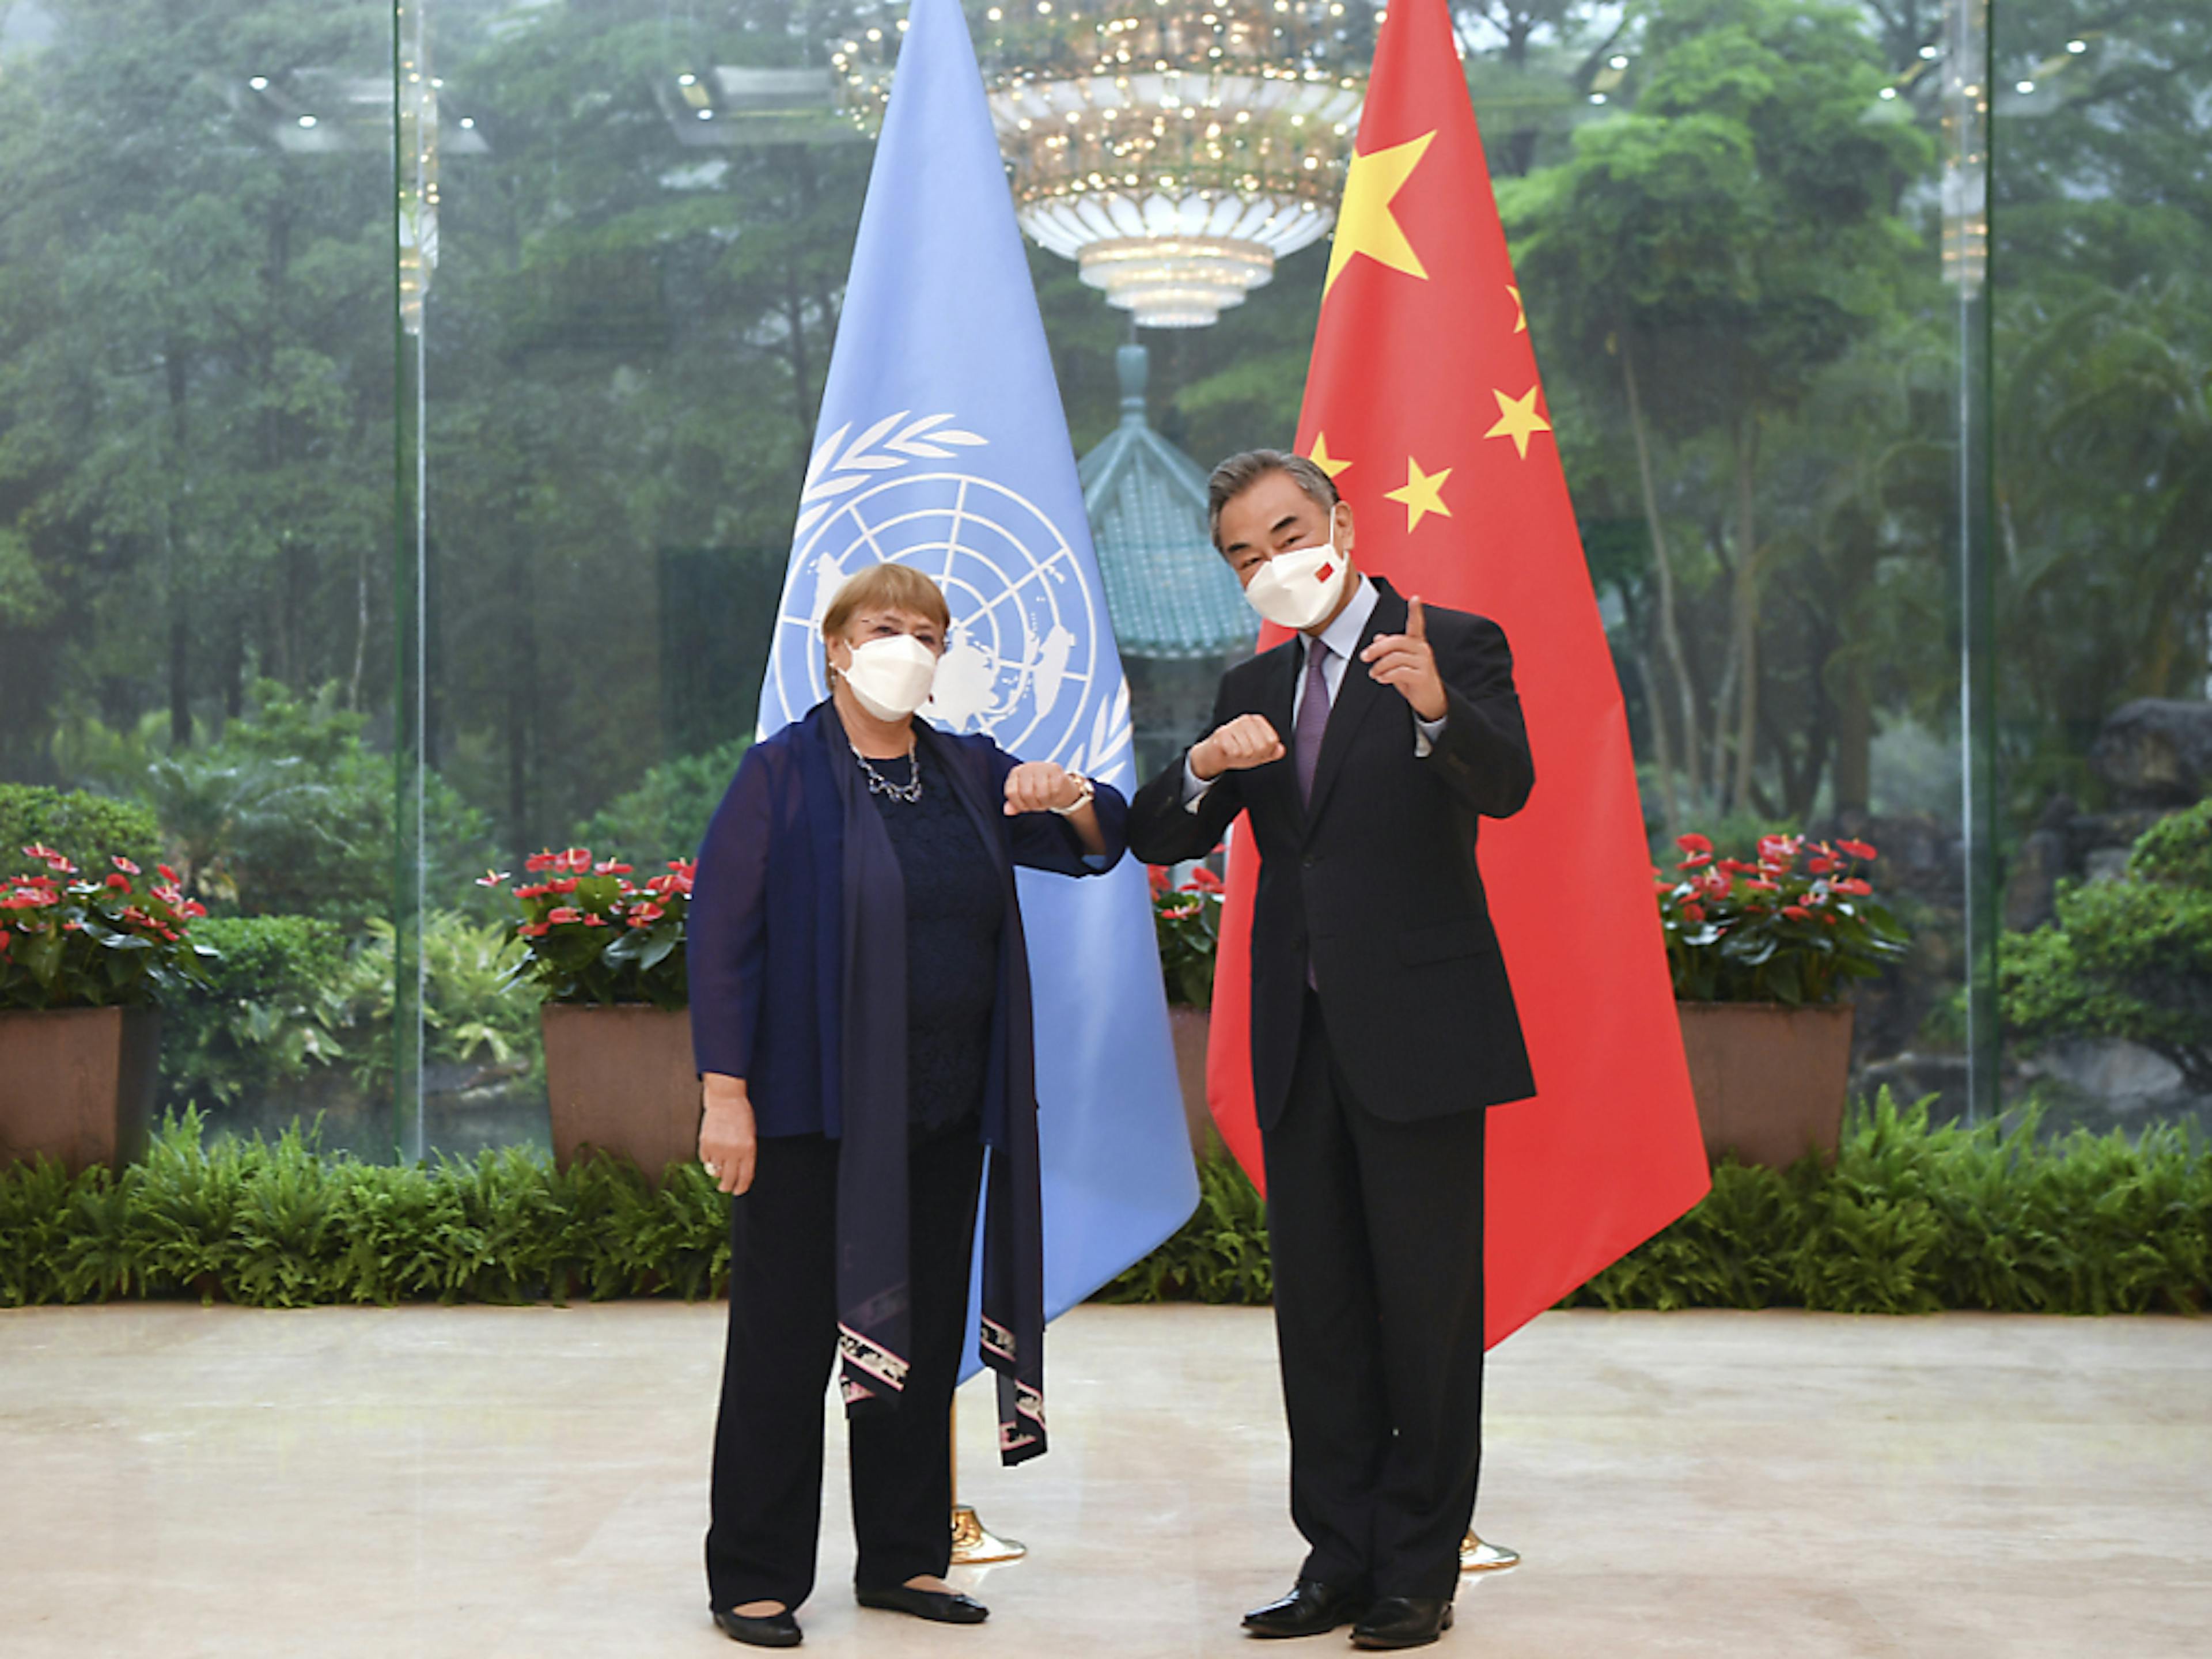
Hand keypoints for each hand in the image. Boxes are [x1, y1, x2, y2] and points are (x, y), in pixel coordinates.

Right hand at [699, 1074, 757, 1195]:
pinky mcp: (705, 1143)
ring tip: (719, 1170)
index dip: (741, 1187)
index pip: (745, 1176)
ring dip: (717, 1173)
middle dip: (727, 1187)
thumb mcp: (751, 1136)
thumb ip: (746, 1155)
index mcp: (748, 1150)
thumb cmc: (742, 1116)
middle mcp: (733, 1151)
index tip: (738, 1191)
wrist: (726, 1099)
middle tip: (725, 1188)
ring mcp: (718, 1148)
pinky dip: (708, 1161)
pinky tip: (712, 1156)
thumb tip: (738, 1174)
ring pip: (715, 1171)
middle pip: (729, 1179)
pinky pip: (705, 1161)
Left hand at [1003, 760, 1083, 815]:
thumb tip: (1008, 811)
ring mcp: (1042, 767)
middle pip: (1026, 794)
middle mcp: (1028, 767)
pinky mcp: (1056, 770)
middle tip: (1039, 804)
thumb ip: (1014, 804)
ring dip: (1045, 802)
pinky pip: (1054, 791)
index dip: (1019, 804)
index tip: (1026, 805)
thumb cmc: (1040, 791)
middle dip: (1033, 805)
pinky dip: (1054, 797)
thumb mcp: (1024, 798)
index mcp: (1016, 773)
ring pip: (1041, 794)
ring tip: (1046, 799)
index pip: (1011, 792)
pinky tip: (1054, 795)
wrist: (1062, 786)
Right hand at [1190, 713, 1285, 779]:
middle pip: (1262, 745)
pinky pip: (1236, 751)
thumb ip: (1273, 752)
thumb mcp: (1259, 753)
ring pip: (1249, 750)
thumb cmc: (1238, 751)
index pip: (1272, 740)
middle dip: (1254, 754)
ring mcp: (1233, 725)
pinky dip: (1232, 756)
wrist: (1214, 755)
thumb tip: (1281, 750)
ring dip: (1242, 755)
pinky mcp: (1221, 734)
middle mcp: (1246, 720)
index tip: (1255, 749)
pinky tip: (1228, 751)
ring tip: (1236, 751)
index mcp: (1257, 721)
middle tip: (1244, 751)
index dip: (1265, 751)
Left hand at [1360, 595, 1447, 721]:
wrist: (1430, 700)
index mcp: (1417, 643)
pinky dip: (1386, 675)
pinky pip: (1399, 672)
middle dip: (1376, 649)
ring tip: (1373, 673)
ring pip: (1395, 658)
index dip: (1416, 611)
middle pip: (1396, 642)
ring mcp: (1424, 663)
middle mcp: (1422, 649)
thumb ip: (1390, 650)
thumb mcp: (1399, 663)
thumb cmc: (1413, 679)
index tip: (1415, 597)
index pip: (1416, 624)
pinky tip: (1381, 679)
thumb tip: (1378, 636)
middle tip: (1364, 657)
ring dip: (1379, 666)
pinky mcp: (1423, 676)